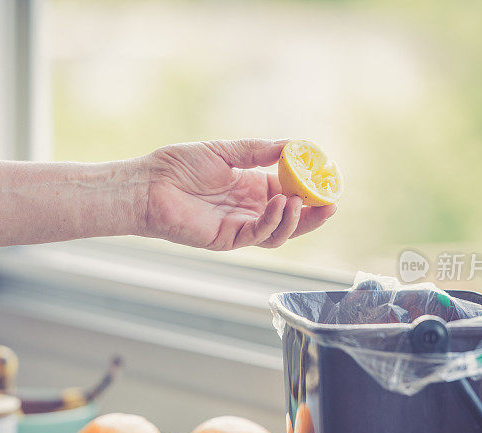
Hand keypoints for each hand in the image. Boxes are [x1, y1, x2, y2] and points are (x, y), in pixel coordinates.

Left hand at [141, 139, 336, 249]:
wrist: (148, 183)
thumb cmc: (179, 165)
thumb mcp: (225, 151)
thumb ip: (257, 151)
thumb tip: (293, 145)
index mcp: (250, 188)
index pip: (289, 192)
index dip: (310, 189)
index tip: (328, 180)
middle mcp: (249, 209)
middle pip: (291, 218)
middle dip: (314, 213)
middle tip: (332, 203)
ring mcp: (239, 226)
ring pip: (279, 233)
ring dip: (296, 220)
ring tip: (302, 201)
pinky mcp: (227, 239)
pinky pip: (258, 236)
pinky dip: (274, 222)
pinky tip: (282, 204)